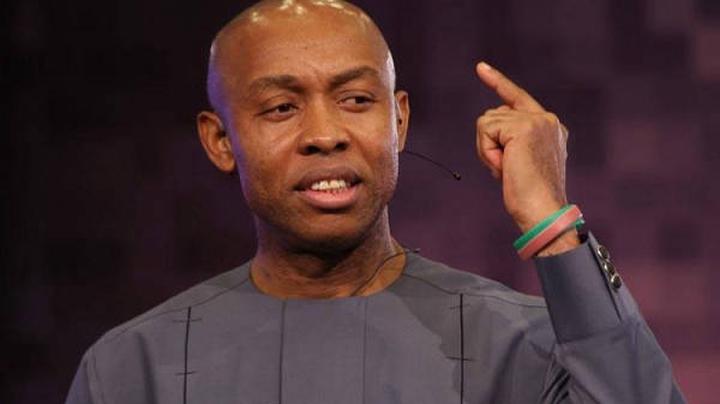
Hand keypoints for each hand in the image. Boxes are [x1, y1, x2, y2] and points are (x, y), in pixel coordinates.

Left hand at [475, 62, 577, 253]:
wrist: (543, 211)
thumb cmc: (530, 197)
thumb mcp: (522, 162)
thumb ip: (512, 141)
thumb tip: (491, 125)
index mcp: (551, 128)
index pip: (518, 99)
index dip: (498, 82)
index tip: (480, 67)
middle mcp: (547, 120)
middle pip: (494, 115)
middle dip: (489, 143)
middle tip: (505, 169)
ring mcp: (537, 120)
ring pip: (487, 122)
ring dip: (487, 149)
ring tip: (507, 169)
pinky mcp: (523, 126)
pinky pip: (485, 129)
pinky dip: (487, 150)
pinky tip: (504, 166)